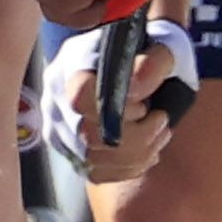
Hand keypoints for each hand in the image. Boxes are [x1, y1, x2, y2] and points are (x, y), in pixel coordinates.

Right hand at [42, 19, 200, 179]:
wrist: (141, 67)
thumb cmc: (152, 55)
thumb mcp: (165, 48)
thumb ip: (155, 62)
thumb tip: (137, 85)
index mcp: (72, 64)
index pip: (80, 98)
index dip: (119, 110)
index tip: (145, 104)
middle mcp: (56, 98)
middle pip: (88, 137)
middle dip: (137, 136)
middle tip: (159, 119)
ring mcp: (59, 128)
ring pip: (94, 160)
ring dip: (138, 153)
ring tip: (158, 132)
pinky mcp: (70, 152)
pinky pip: (98, 173)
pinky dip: (129, 167)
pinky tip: (146, 149)